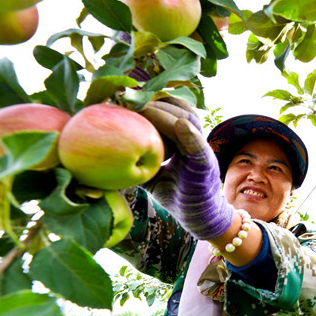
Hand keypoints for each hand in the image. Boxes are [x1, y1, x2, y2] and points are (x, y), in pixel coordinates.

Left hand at [139, 97, 233, 239]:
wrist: (200, 217)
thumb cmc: (177, 196)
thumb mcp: (154, 176)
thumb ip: (139, 163)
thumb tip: (110, 156)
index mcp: (184, 141)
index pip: (174, 112)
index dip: (157, 102)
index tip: (133, 97)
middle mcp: (195, 141)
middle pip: (181, 110)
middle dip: (158, 102)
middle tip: (133, 100)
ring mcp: (202, 151)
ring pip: (190, 122)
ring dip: (168, 113)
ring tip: (147, 109)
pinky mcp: (205, 165)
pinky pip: (199, 147)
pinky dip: (190, 135)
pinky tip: (180, 125)